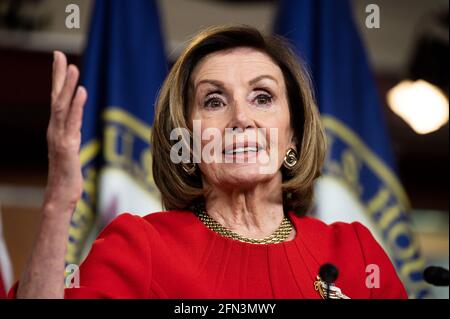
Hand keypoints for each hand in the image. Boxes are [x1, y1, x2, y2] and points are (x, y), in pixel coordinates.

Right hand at [44, 51, 86, 210]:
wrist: (60, 197)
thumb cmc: (67, 177)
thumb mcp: (71, 151)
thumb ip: (72, 136)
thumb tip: (76, 126)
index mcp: (58, 130)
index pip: (57, 100)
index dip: (59, 80)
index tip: (61, 60)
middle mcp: (55, 130)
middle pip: (56, 97)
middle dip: (58, 75)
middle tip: (59, 54)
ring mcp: (59, 138)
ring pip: (62, 107)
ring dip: (67, 86)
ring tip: (71, 67)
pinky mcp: (67, 147)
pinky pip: (72, 123)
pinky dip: (76, 106)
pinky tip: (81, 91)